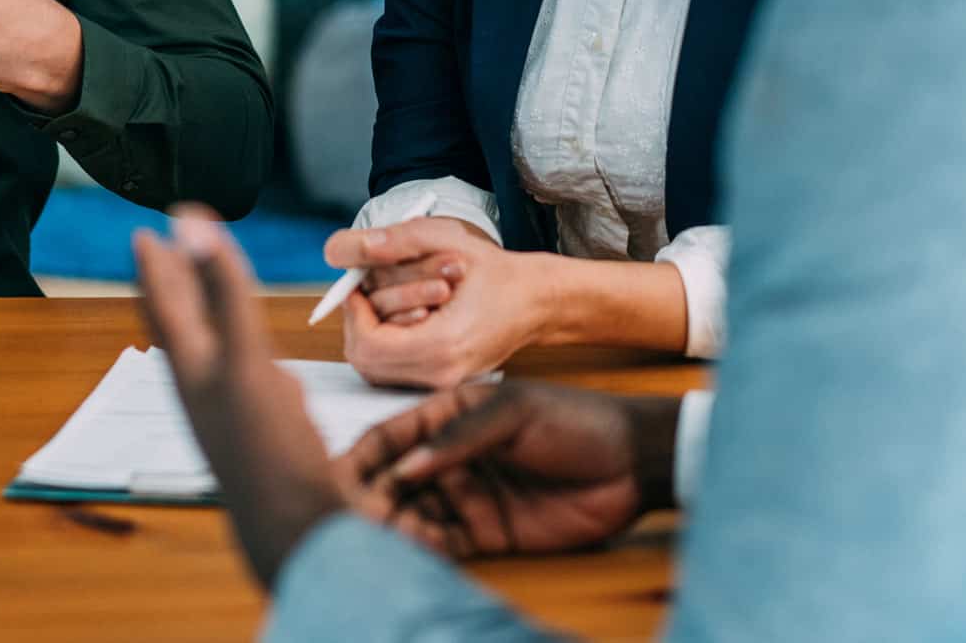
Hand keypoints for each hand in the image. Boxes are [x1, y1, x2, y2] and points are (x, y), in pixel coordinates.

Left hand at [134, 208, 380, 588]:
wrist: (297, 528)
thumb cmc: (267, 450)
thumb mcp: (244, 361)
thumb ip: (222, 293)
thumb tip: (188, 225)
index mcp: (192, 367)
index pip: (164, 303)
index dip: (156, 265)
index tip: (146, 231)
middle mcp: (203, 384)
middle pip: (179, 321)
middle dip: (171, 281)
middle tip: (161, 246)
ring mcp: (229, 405)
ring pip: (205, 343)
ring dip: (199, 308)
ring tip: (196, 284)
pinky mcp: (257, 421)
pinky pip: (237, 365)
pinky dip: (235, 340)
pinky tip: (247, 349)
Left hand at [326, 218, 548, 387]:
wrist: (537, 302)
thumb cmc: (495, 271)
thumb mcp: (444, 239)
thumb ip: (391, 242)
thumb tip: (337, 250)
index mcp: (444, 345)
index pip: (368, 345)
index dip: (354, 313)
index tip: (358, 286)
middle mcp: (442, 375)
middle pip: (366, 362)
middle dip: (361, 322)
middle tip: (368, 293)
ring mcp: (443, 384)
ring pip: (376, 369)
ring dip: (373, 332)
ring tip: (392, 302)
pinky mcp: (443, 384)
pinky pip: (393, 371)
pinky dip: (388, 343)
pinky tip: (405, 317)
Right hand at [341, 382, 679, 556]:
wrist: (633, 462)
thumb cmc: (576, 421)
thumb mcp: (514, 413)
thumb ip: (458, 439)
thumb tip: (406, 468)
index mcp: (449, 415)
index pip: (392, 436)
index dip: (361, 456)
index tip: (333, 475)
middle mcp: (450, 457)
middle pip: (393, 480)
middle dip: (367, 498)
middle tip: (345, 516)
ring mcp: (466, 495)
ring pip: (411, 514)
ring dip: (389, 526)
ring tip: (370, 539)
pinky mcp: (486, 532)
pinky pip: (442, 542)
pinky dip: (421, 548)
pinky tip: (407, 552)